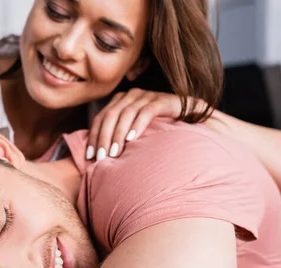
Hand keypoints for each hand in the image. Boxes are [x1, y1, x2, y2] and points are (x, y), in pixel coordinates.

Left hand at [87, 89, 206, 159]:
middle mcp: (131, 95)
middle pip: (110, 116)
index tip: (90, 156)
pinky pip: (146, 112)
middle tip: (101, 158)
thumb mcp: (134, 131)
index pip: (100, 118)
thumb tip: (98, 156)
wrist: (190, 117)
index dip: (93, 137)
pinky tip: (132, 140)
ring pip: (125, 114)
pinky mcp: (162, 100)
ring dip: (118, 135)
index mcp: (120, 101)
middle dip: (103, 138)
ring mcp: (146, 95)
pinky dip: (137, 126)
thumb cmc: (159, 128)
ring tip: (115, 154)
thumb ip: (118, 137)